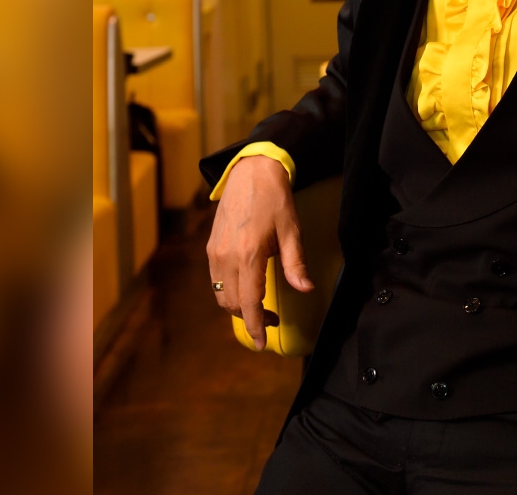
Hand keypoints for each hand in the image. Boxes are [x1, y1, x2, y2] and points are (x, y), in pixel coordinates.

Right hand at [206, 155, 313, 348]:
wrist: (251, 172)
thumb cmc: (275, 199)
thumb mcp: (292, 231)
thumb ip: (296, 263)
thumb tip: (305, 289)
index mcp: (248, 255)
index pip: (249, 302)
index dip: (255, 326)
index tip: (261, 343)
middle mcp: (226, 257)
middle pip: (232, 303)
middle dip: (250, 318)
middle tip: (271, 319)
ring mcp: (215, 252)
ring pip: (220, 295)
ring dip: (237, 307)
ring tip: (260, 306)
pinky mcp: (210, 247)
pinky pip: (215, 280)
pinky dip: (228, 292)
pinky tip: (245, 288)